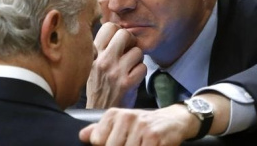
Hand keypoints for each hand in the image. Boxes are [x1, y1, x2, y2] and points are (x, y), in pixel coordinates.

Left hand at [79, 105, 199, 145]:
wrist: (173, 120)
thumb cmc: (144, 124)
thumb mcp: (122, 123)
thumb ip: (101, 130)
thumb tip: (82, 136)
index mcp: (115, 114)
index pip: (97, 140)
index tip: (119, 142)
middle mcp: (126, 117)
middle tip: (132, 144)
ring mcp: (140, 127)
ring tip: (141, 144)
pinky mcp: (154, 137)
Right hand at [86, 22, 146, 107]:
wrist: (99, 111)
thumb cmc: (100, 87)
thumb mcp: (94, 64)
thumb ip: (103, 48)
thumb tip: (118, 30)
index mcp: (94, 54)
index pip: (109, 27)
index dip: (119, 31)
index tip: (121, 41)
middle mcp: (104, 60)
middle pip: (125, 34)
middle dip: (132, 41)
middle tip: (130, 51)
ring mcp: (115, 72)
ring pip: (138, 51)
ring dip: (138, 60)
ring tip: (130, 68)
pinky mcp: (127, 83)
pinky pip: (143, 67)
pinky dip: (141, 72)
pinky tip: (133, 78)